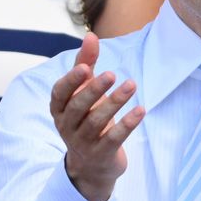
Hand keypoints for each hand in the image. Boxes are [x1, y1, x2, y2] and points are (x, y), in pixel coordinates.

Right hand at [50, 33, 144, 200]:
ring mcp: (83, 142)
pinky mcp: (101, 154)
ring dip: (115, 102)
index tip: (85, 67)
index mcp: (59, 109)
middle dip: (94, 90)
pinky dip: (128, 124)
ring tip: (131, 85)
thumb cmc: (86, 118)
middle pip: (78, 107)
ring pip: (97, 121)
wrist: (91, 165)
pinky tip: (141, 110)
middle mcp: (67, 126)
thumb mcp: (83, 92)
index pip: (60, 93)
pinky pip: (114, 138)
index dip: (71, 81)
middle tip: (112, 74)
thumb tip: (91, 35)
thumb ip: (86, 64)